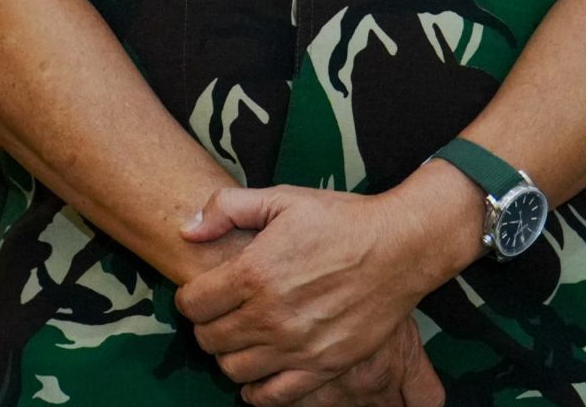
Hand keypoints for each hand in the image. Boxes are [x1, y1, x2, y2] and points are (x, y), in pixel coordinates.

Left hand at [176, 167, 476, 401]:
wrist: (399, 247)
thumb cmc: (339, 220)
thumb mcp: (279, 198)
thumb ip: (225, 209)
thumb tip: (186, 231)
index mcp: (253, 273)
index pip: (193, 304)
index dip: (189, 298)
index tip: (200, 293)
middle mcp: (271, 315)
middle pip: (209, 339)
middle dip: (206, 326)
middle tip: (219, 314)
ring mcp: (298, 346)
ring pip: (234, 369)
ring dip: (228, 355)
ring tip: (239, 338)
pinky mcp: (325, 366)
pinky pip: (275, 395)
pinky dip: (257, 391)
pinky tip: (257, 375)